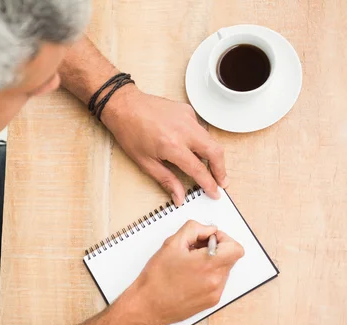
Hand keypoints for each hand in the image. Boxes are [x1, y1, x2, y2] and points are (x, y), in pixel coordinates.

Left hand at [101, 87, 228, 204]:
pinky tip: (191, 146)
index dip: (209, 183)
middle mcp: (184, 130)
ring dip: (213, 155)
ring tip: (209, 168)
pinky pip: (200, 128)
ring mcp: (187, 118)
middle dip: (221, 170)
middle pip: (215, 152)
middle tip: (221, 182)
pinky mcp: (187, 110)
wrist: (124, 106)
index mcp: (172, 145)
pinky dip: (200, 140)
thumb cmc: (129, 132)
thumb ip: (166, 180)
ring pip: (210, 139)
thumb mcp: (145, 162)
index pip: (198, 169)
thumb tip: (179, 196)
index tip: (214, 192)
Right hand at [125, 220, 243, 324]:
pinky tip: (190, 276)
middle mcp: (215, 281)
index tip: (209, 239)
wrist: (148, 305)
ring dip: (211, 262)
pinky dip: (207, 275)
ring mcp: (215, 293)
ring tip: (190, 264)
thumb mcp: (171, 244)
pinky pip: (217, 282)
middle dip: (215, 249)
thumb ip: (194, 229)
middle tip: (194, 250)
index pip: (235, 248)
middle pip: (230, 258)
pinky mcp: (211, 301)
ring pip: (223, 269)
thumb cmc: (156, 278)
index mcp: (208, 265)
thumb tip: (208, 229)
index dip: (224, 239)